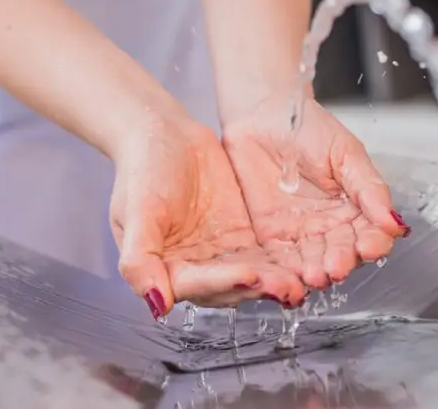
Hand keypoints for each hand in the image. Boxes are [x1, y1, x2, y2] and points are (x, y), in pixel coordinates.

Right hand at [109, 115, 305, 318]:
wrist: (165, 134)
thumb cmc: (142, 169)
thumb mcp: (135, 210)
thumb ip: (139, 258)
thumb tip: (156, 303)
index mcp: (165, 269)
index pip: (197, 285)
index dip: (223, 282)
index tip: (249, 275)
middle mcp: (195, 268)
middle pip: (229, 286)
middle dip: (258, 287)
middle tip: (287, 286)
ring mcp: (221, 254)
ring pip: (252, 276)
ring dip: (274, 281)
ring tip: (300, 282)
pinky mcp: (243, 238)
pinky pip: (265, 256)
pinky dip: (282, 263)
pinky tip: (302, 266)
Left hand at [221, 94, 410, 289]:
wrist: (261, 114)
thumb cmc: (306, 127)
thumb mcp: (346, 152)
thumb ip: (368, 187)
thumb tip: (393, 221)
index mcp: (356, 207)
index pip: (371, 234)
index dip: (373, 243)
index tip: (369, 246)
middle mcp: (331, 225)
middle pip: (343, 253)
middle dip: (341, 261)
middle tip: (337, 266)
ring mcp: (302, 233)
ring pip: (314, 262)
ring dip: (316, 272)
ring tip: (315, 275)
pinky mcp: (271, 236)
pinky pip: (281, 260)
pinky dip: (286, 273)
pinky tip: (291, 279)